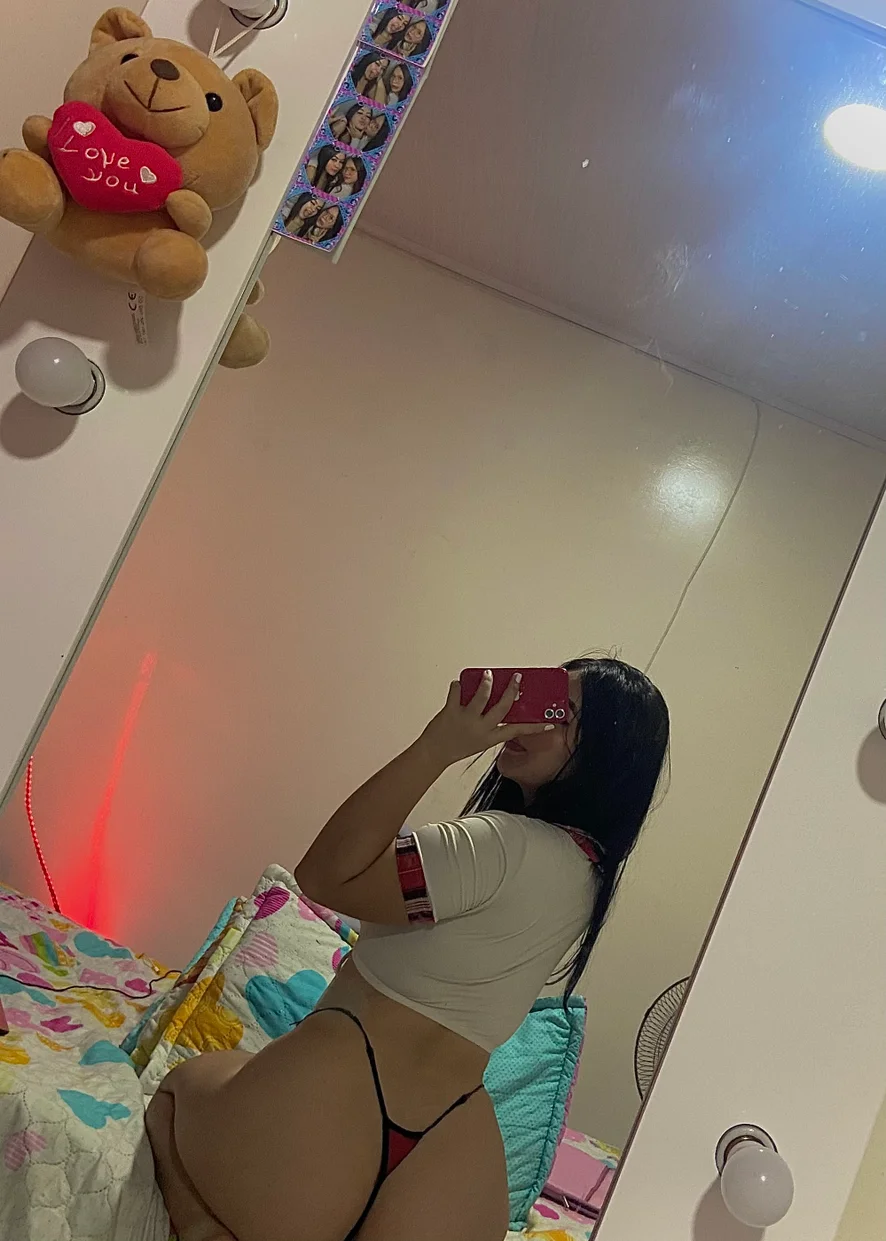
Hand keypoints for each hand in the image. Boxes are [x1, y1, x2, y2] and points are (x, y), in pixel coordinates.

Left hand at [420, 671, 554, 767]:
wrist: (433, 753)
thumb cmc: (456, 747)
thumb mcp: (479, 741)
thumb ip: (489, 726)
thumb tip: (496, 699)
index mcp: (490, 738)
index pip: (516, 731)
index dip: (534, 727)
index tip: (548, 723)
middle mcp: (481, 728)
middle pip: (502, 707)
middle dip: (512, 691)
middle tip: (516, 679)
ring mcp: (466, 719)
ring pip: (481, 696)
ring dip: (486, 683)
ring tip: (488, 674)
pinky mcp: (451, 712)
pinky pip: (456, 692)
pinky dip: (458, 685)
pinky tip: (459, 682)